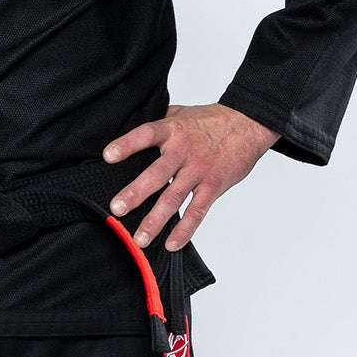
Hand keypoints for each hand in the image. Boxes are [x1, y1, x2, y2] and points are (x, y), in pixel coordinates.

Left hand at [102, 103, 281, 252]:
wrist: (248, 124)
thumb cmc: (211, 119)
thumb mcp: (181, 113)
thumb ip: (158, 123)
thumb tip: (130, 126)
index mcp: (172, 130)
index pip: (146, 135)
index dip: (127, 144)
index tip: (108, 156)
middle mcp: (184, 151)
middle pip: (157, 173)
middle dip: (136, 193)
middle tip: (117, 209)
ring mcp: (199, 170)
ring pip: (174, 198)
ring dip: (155, 220)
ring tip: (140, 238)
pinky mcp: (213, 186)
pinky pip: (197, 211)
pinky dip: (185, 229)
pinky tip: (172, 243)